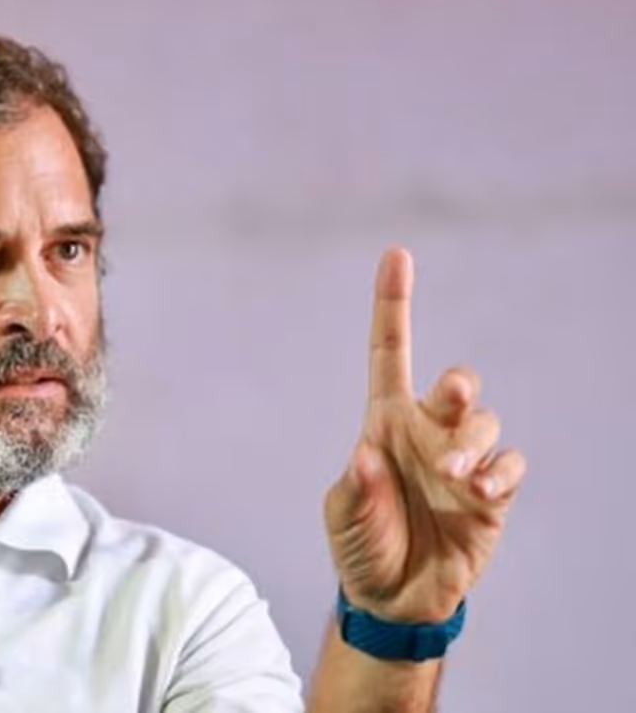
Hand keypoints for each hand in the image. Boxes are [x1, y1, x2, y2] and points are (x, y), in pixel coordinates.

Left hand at [324, 247, 526, 622]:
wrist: (393, 597)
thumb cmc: (360, 544)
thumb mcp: (342, 514)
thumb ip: (354, 486)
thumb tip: (370, 454)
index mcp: (384, 422)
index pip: (391, 352)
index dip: (393, 305)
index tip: (397, 255)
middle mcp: (428, 432)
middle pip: (456, 384)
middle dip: (458, 386)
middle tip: (449, 399)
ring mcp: (463, 462)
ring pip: (485, 423)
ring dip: (472, 444)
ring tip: (453, 479)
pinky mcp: (493, 496)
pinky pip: (511, 468)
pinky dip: (500, 476)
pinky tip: (480, 494)